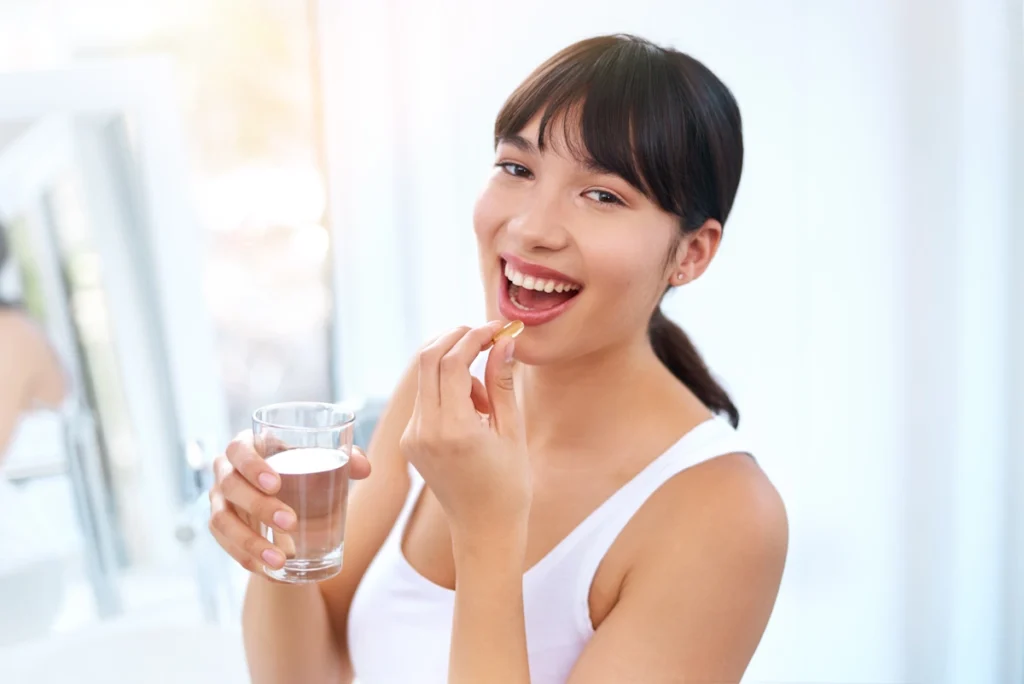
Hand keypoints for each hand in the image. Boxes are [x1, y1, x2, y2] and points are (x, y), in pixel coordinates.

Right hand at [208, 432, 370, 573]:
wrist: (285, 496)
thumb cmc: (303, 470)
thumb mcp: (320, 461)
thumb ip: (345, 459)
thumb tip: (364, 468)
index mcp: (246, 446)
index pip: (239, 450)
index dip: (252, 466)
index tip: (276, 484)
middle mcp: (225, 470)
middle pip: (231, 486)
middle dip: (258, 506)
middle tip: (291, 523)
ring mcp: (218, 499)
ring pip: (222, 521)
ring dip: (249, 542)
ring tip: (280, 560)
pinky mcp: (220, 526)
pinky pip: (225, 545)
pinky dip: (246, 559)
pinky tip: (271, 571)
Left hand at [399, 322, 529, 545]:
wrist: (484, 529)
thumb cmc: (509, 484)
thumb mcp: (513, 430)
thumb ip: (502, 381)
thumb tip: (504, 340)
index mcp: (454, 429)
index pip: (452, 362)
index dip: (474, 336)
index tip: (497, 328)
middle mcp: (424, 431)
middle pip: (427, 360)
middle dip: (455, 339)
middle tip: (485, 337)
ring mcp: (412, 437)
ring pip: (425, 377)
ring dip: (454, 368)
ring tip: (486, 400)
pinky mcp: (409, 441)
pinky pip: (425, 399)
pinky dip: (446, 389)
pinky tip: (473, 413)